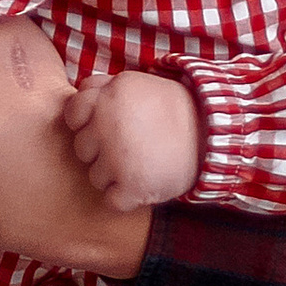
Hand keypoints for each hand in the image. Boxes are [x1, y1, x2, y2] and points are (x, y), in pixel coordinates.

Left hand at [63, 70, 201, 209]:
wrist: (213, 134)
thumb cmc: (172, 110)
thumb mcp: (136, 83)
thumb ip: (103, 86)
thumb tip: (79, 92)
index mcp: (109, 97)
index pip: (72, 114)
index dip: (86, 123)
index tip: (105, 127)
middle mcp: (108, 125)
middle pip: (82, 149)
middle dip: (101, 151)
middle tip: (130, 147)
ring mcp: (118, 158)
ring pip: (94, 177)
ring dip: (113, 176)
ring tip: (140, 165)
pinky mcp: (133, 187)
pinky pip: (110, 201)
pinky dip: (125, 199)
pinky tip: (142, 184)